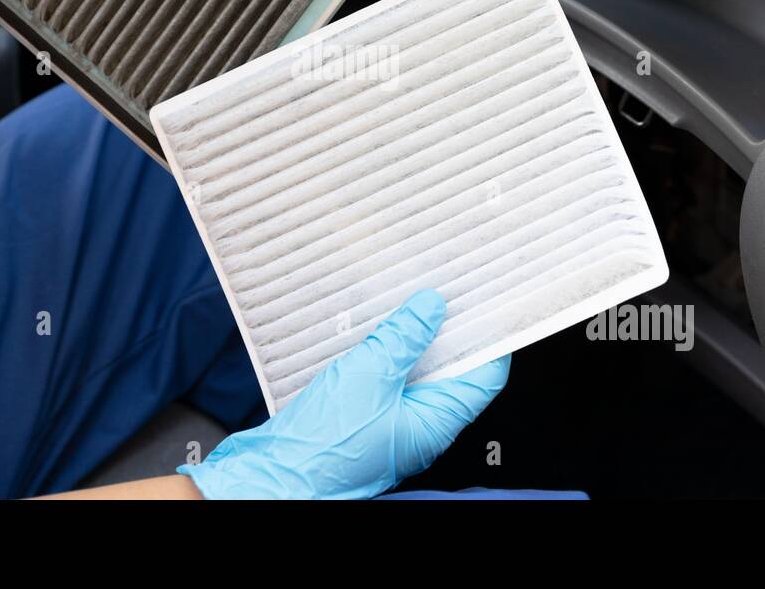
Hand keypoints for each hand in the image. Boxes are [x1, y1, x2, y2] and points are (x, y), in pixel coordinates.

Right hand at [180, 290, 509, 498]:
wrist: (274, 475)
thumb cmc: (324, 443)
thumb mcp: (369, 375)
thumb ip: (404, 337)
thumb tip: (432, 307)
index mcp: (435, 423)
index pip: (484, 376)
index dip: (490, 337)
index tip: (486, 301)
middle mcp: (419, 427)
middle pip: (451, 371)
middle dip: (448, 330)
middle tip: (441, 289)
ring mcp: (391, 425)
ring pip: (415, 374)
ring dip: (412, 339)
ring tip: (404, 300)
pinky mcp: (363, 420)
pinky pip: (385, 381)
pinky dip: (384, 354)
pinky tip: (370, 330)